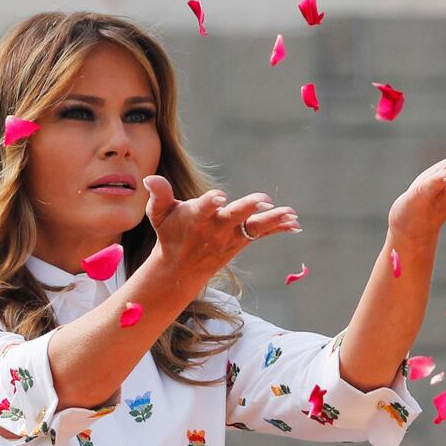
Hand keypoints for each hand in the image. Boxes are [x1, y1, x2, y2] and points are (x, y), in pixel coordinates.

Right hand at [143, 175, 300, 278]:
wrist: (180, 268)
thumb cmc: (169, 233)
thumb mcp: (158, 214)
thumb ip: (159, 195)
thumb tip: (150, 177)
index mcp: (197, 217)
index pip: (204, 207)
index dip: (210, 202)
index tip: (218, 196)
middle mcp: (217, 227)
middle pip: (235, 216)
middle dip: (249, 207)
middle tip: (265, 199)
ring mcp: (231, 236)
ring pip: (255, 226)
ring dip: (274, 220)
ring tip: (292, 214)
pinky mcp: (241, 240)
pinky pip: (262, 233)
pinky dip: (279, 228)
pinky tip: (296, 224)